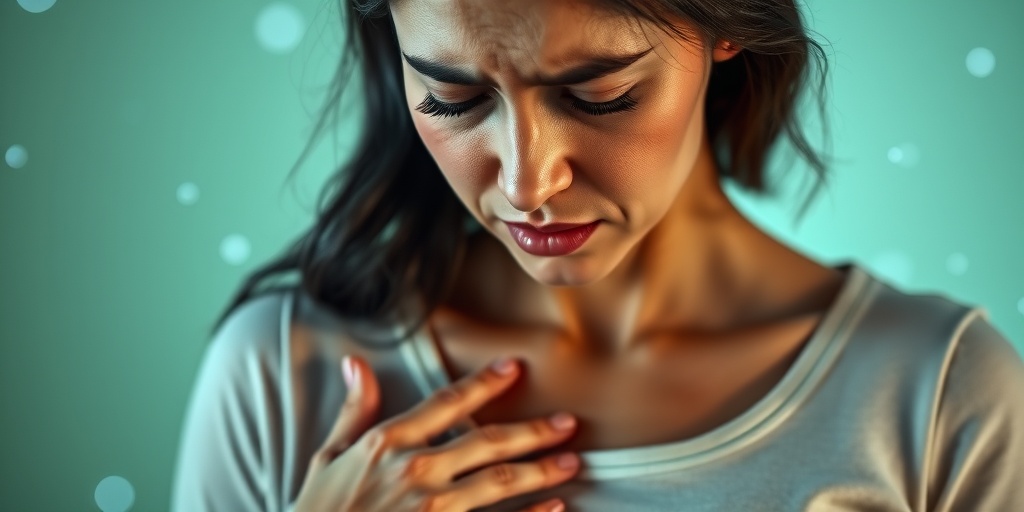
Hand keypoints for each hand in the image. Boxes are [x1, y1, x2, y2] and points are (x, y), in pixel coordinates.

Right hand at [291, 354, 580, 511]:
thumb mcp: (327, 458)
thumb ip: (353, 411)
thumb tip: (356, 362)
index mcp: (388, 443)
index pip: (446, 403)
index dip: (483, 383)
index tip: (513, 367)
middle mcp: (414, 470)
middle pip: (487, 442)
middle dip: (532, 431)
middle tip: (568, 423)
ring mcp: (431, 509)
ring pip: (499, 482)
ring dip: (540, 471)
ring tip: (573, 462)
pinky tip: (555, 509)